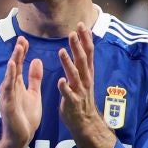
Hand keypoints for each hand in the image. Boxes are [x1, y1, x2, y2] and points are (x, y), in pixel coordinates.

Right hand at [0, 37, 43, 147]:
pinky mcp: (7, 103)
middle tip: (21, 39)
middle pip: (13, 67)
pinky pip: (8, 87)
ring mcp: (7, 95)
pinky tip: (12, 66)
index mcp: (17, 85)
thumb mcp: (33, 94)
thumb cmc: (26, 117)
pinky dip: (9, 76)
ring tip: (18, 48)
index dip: (21, 52)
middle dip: (17, 53)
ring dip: (14, 61)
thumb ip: (34, 78)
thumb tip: (36, 60)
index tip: (25, 40)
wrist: (21, 137)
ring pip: (10, 74)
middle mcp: (10, 88)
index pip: (18, 65)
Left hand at [57, 23, 117, 147]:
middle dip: (77, 46)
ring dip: (68, 64)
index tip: (81, 24)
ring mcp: (79, 92)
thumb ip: (82, 62)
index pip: (87, 53)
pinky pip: (68, 95)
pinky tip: (60, 81)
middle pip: (82, 61)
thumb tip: (82, 44)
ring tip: (61, 52)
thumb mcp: (83, 77)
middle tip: (72, 33)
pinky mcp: (72, 103)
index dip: (84, 39)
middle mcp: (85, 80)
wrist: (85, 122)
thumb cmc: (81, 97)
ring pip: (74, 75)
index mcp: (86, 73)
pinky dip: (65, 88)